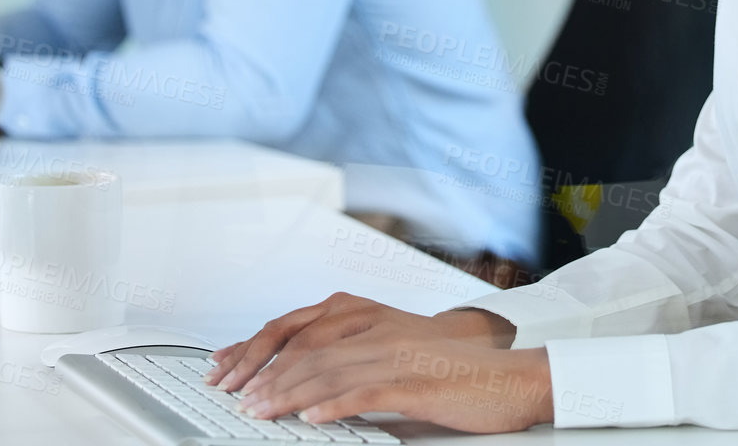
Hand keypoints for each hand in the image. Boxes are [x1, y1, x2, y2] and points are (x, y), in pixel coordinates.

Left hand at [207, 292, 549, 432]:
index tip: (229, 370)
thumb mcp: (397, 357)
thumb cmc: (453, 371)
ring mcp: (398, 355)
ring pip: (329, 371)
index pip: (300, 329)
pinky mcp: (417, 382)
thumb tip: (305, 387)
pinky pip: (366, 392)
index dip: (260, 349)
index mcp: (370, 318)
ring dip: (288, 395)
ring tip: (259, 411)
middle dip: (265, 376)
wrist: (509, 376)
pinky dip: (334, 405)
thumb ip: (354, 362)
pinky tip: (312, 419)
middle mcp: (379, 330)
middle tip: (235, 399)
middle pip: (307, 351)